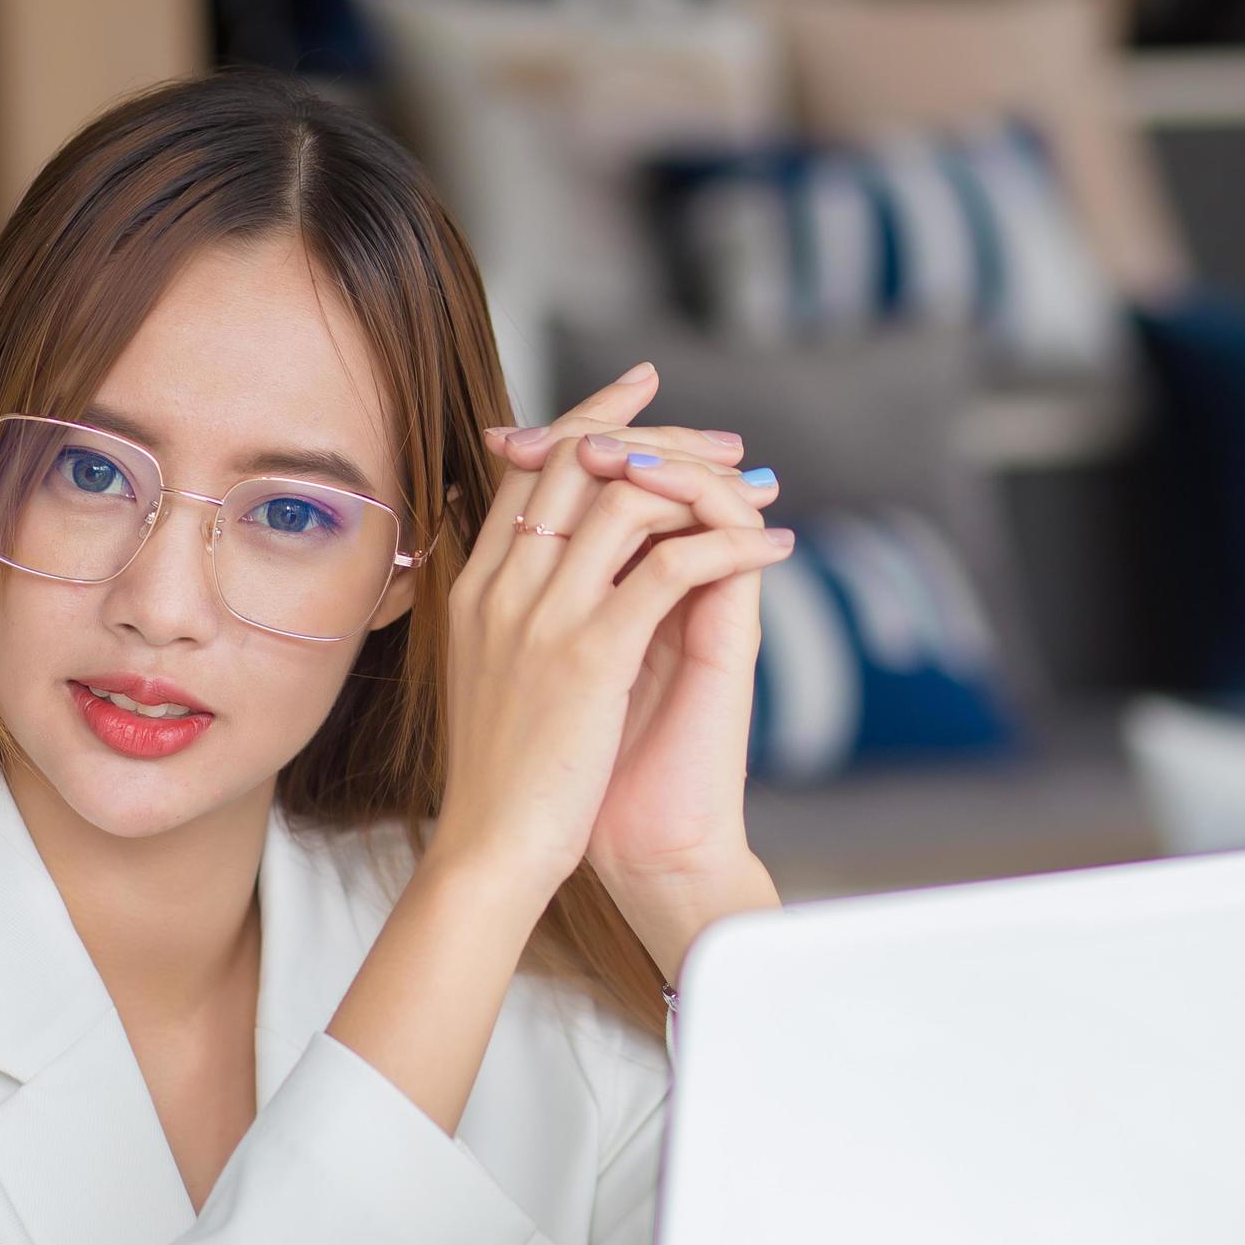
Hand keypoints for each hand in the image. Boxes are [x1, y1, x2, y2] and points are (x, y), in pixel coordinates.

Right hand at [435, 364, 793, 909]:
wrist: (491, 854)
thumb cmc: (500, 781)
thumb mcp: (493, 677)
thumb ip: (515, 615)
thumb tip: (555, 571)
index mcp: (474, 589)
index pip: (532, 468)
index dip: (590, 418)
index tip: (641, 391)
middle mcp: (501, 587)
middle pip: (578, 462)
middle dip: (657, 437)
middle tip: (723, 442)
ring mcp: (541, 617)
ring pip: (625, 500)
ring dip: (703, 485)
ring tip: (758, 490)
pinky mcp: (588, 655)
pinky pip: (671, 568)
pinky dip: (728, 545)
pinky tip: (770, 548)